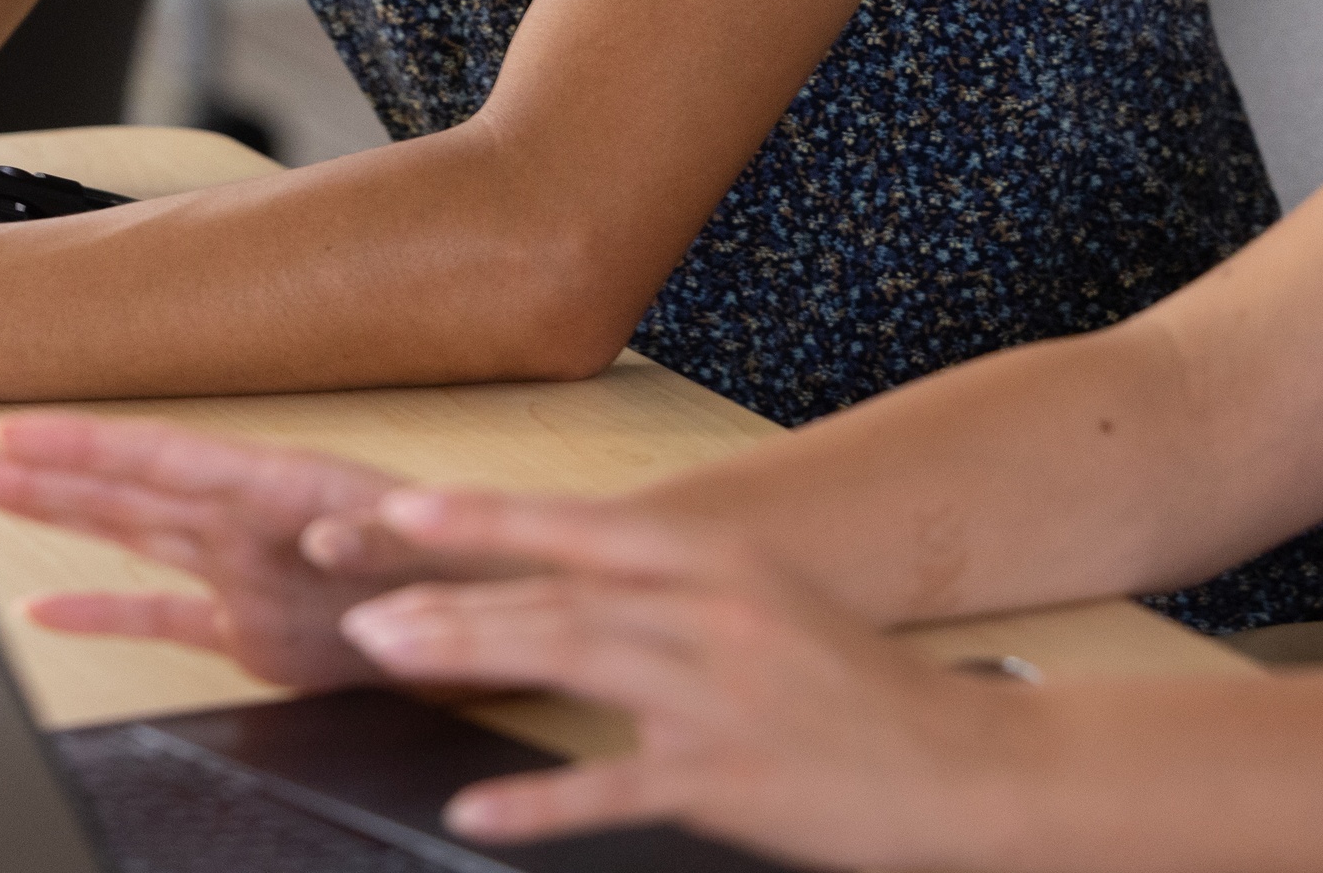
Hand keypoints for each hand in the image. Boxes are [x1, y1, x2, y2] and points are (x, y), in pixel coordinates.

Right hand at [0, 415, 526, 690]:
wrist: (519, 610)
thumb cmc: (483, 559)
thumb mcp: (439, 542)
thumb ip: (379, 541)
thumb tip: (325, 540)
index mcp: (285, 488)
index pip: (165, 459)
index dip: (86, 445)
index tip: (15, 432)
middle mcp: (249, 522)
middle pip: (122, 489)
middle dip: (39, 470)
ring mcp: (245, 574)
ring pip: (128, 536)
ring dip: (55, 515)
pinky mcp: (257, 633)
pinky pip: (165, 617)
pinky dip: (107, 613)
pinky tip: (46, 609)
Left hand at [333, 490, 989, 867]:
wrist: (964, 762)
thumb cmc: (852, 684)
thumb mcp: (761, 600)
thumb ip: (663, 586)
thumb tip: (556, 576)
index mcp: (716, 558)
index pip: (577, 524)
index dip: (483, 516)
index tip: (400, 511)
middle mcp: (713, 611)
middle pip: (556, 591)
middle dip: (448, 596)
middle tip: (358, 607)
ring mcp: (721, 696)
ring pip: (572, 661)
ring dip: (469, 658)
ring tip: (387, 658)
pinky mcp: (730, 781)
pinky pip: (614, 787)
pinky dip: (536, 799)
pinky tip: (473, 810)